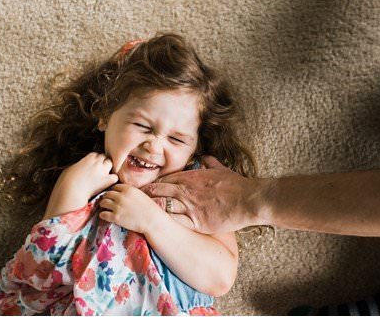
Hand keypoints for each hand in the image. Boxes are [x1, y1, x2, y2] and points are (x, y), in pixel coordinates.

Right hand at [57, 152, 118, 202]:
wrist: (71, 190)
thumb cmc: (67, 181)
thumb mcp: (71, 168)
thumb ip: (79, 165)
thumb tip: (81, 166)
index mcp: (88, 158)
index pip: (96, 155)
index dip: (94, 160)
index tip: (92, 166)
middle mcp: (97, 162)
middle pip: (104, 158)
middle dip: (101, 163)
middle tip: (97, 171)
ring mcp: (103, 171)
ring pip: (110, 164)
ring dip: (107, 169)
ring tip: (102, 176)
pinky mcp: (106, 181)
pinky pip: (115, 177)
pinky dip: (112, 179)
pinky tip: (107, 183)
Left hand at [97, 183, 164, 234]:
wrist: (152, 221)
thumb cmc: (149, 208)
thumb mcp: (140, 194)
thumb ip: (130, 192)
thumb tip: (122, 193)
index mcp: (128, 189)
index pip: (115, 187)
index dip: (114, 192)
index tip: (115, 197)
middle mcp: (121, 196)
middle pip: (107, 194)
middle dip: (107, 198)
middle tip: (108, 203)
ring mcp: (118, 207)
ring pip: (103, 203)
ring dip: (103, 205)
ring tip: (105, 208)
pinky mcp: (116, 217)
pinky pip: (103, 214)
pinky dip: (103, 215)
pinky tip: (105, 216)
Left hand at [140, 156, 259, 234]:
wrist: (248, 199)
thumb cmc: (237, 185)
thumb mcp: (221, 169)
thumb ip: (210, 162)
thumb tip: (205, 156)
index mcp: (191, 177)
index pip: (164, 179)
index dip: (152, 184)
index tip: (143, 189)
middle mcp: (187, 190)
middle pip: (158, 190)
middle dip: (144, 195)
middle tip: (131, 200)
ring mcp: (190, 206)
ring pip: (162, 204)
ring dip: (149, 208)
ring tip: (136, 212)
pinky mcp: (196, 221)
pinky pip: (173, 221)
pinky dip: (162, 221)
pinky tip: (151, 224)